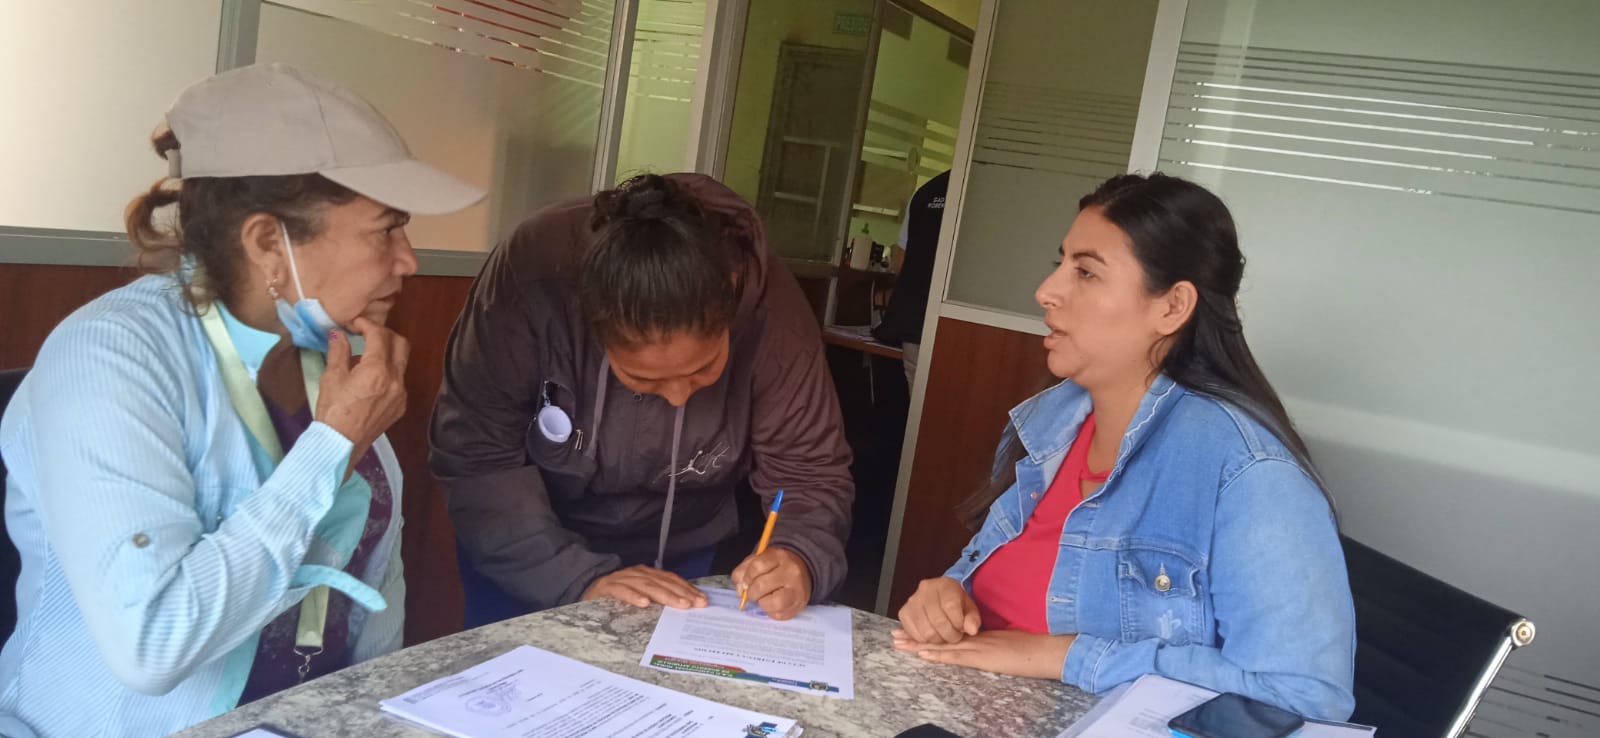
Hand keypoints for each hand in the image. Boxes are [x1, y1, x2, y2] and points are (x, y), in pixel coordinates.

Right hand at [318, 318, 407, 473]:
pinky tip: (369, 379)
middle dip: (384, 334)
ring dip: (386, 354)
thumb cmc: (333, 412)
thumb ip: (338, 351)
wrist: (341, 444)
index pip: (379, 335)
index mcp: (377, 370)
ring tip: (363, 359)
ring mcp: (401, 394)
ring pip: (401, 363)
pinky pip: (399, 381)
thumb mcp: (331, 377)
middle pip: (400, 344)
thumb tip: (338, 334)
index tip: (356, 324)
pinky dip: (388, 372)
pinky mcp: (400, 406)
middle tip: (366, 334)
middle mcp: (395, 380)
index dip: (367, 325)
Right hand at [581, 565, 708, 608]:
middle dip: (681, 593)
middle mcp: (637, 573)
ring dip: (664, 595)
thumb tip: (685, 607)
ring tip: (679, 604)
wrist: (586, 592)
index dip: (687, 589)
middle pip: (663, 582)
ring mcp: (622, 579)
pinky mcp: (606, 587)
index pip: (671, 580)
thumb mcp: (640, 596)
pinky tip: (645, 604)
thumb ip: (658, 599)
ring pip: (647, 585)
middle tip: (695, 604)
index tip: (702, 600)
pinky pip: (622, 591)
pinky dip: (634, 596)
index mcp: (647, 574)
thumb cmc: (617, 598)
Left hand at [731, 546, 811, 619]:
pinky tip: (772, 604)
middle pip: (761, 585)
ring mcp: (797, 589)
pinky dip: (770, 612)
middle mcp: (791, 572)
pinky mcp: (799, 605)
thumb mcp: (760, 559)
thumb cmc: (777, 566)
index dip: (746, 577)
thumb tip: (740, 590)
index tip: (745, 583)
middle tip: (753, 593)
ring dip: (762, 604)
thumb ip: (745, 571)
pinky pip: (779, 615)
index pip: (757, 566)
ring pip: (773, 603)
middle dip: (752, 592)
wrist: (804, 570)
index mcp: (779, 556)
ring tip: (763, 599)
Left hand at [893, 628, 1075, 679]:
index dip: (929, 632)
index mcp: (980, 636)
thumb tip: (982, 648)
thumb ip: (991, 645)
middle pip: (940, 637)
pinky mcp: (983, 656)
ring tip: (899, 642)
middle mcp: (975, 639)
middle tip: (894, 635)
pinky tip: (923, 652)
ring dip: (919, 644)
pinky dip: (938, 653)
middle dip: (916, 636)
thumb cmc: (1033, 649)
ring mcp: (978, 646)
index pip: (949, 634)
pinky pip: (956, 655)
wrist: (1048, 649)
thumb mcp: (1007, 644)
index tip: (910, 631)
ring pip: (942, 645)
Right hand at [896, 576, 980, 644]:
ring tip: (943, 636)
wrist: (939, 597)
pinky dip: (924, 640)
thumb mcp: (969, 608)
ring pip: (925, 630)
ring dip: (937, 640)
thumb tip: (972, 630)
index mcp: (944, 585)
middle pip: (937, 621)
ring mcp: (912, 601)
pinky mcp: (903, 613)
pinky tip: (932, 636)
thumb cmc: (956, 603)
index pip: (950, 606)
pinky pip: (913, 634)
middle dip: (949, 635)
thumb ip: (973, 619)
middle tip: (954, 637)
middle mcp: (925, 589)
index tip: (962, 629)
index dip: (958, 623)